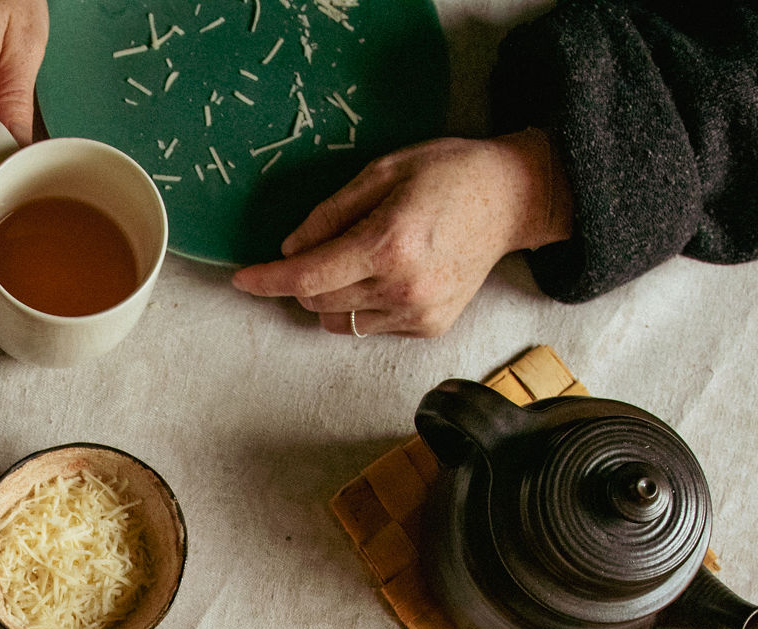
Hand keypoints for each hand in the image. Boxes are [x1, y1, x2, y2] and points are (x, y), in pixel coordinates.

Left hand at [230, 129, 572, 337]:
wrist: (515, 198)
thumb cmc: (450, 174)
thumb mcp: (384, 172)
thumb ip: (331, 213)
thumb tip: (290, 249)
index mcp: (388, 243)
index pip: (307, 276)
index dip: (267, 280)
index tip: (242, 280)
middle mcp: (402, 286)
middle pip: (316, 300)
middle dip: (305, 278)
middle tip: (328, 245)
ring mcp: (418, 312)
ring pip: (338, 321)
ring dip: (332, 295)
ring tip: (365, 258)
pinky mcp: (429, 327)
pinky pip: (369, 327)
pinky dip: (363, 305)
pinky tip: (390, 274)